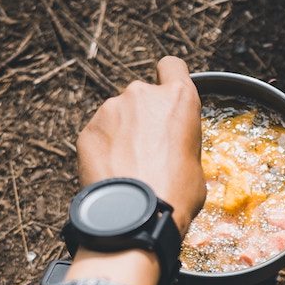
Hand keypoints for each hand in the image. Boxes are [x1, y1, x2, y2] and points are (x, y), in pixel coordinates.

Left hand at [76, 56, 204, 237]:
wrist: (136, 218)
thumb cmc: (174, 196)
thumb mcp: (196, 167)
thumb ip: (181, 143)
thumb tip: (172, 150)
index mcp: (178, 99)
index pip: (171, 66)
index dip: (169, 80)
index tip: (166, 98)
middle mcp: (142, 94)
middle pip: (142, 97)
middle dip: (143, 118)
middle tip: (148, 153)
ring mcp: (111, 109)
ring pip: (117, 117)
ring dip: (122, 136)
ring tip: (128, 170)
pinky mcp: (88, 129)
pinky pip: (99, 135)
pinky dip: (103, 151)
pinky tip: (111, 175)